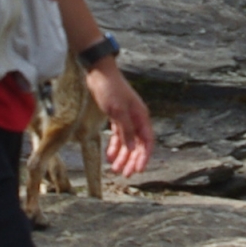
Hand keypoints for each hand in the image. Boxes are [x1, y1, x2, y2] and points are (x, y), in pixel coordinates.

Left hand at [86, 61, 153, 177]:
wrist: (98, 73)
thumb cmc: (110, 89)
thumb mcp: (117, 111)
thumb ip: (126, 130)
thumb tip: (133, 149)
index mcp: (141, 116)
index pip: (147, 141)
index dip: (144, 156)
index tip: (139, 170)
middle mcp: (136, 118)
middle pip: (137, 144)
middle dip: (132, 160)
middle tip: (125, 174)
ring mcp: (126, 118)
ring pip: (127, 142)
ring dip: (122, 156)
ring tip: (115, 169)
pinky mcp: (116, 117)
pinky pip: (118, 136)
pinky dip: (114, 147)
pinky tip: (109, 156)